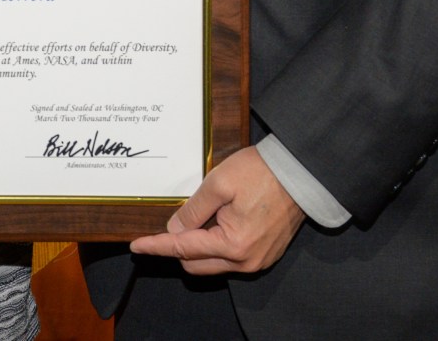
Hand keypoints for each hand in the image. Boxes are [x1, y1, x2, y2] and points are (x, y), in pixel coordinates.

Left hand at [129, 146, 304, 274]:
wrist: (300, 173)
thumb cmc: (262, 173)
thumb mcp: (218, 184)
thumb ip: (193, 210)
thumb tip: (174, 229)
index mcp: (233, 244)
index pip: (183, 249)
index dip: (157, 246)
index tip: (136, 246)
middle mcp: (246, 260)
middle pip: (195, 264)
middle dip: (178, 247)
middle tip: (174, 222)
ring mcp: (258, 260)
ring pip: (212, 263)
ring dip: (199, 246)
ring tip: (204, 215)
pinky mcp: (265, 254)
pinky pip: (231, 258)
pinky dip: (217, 245)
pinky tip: (218, 222)